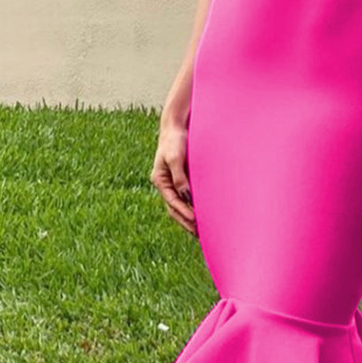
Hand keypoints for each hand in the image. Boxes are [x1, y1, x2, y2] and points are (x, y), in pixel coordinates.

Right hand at [151, 119, 197, 237]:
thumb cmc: (175, 141)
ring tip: (200, 230)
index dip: (183, 214)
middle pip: (174, 209)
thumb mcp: (176, 158)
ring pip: (179, 206)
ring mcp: (172, 182)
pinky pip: (185, 198)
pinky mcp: (181, 179)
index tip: (195, 223)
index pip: (172, 203)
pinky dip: (191, 207)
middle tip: (199, 234)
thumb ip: (180, 177)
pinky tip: (201, 213)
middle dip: (186, 222)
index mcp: (160, 181)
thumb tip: (186, 197)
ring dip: (188, 218)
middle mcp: (165, 184)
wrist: (176, 127)